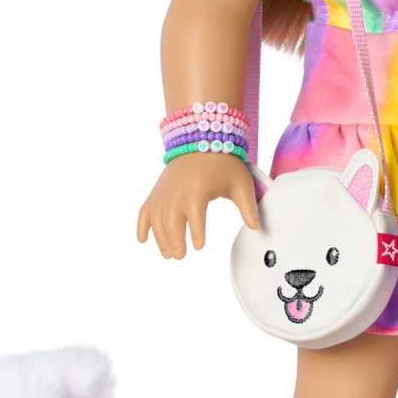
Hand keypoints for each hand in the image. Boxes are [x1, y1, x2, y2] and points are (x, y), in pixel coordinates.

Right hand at [137, 152, 260, 258]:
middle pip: (172, 218)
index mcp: (198, 187)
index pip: (195, 212)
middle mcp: (176, 189)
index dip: (196, 230)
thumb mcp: (240, 183)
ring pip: (157, 217)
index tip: (199, 247)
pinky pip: (144, 209)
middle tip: (180, 256)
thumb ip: (248, 207)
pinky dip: (141, 225)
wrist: (201, 141)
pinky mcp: (156, 191)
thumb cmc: (223, 165)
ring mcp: (163, 190)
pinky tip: (142, 241)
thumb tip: (256, 228)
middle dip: (174, 239)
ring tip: (169, 255)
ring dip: (160, 237)